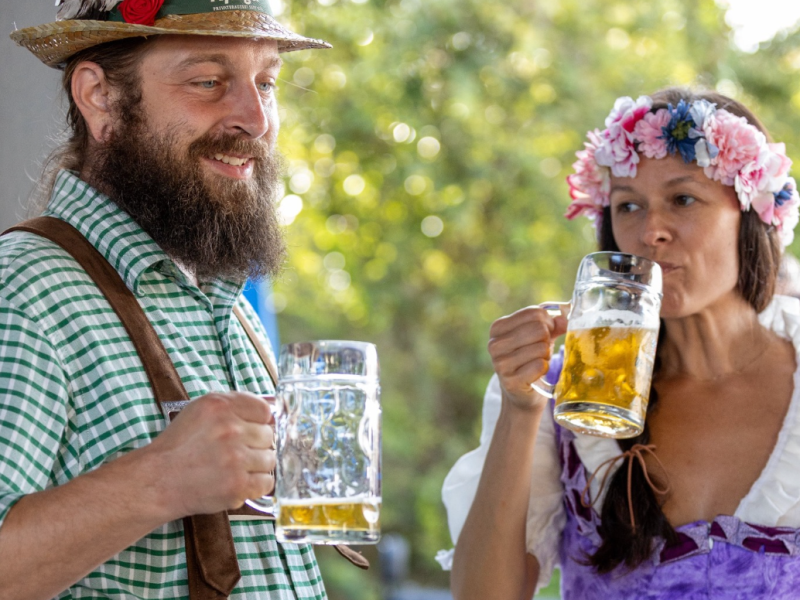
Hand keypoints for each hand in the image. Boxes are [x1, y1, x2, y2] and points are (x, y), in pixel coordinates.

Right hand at [148, 392, 275, 517]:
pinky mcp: (237, 485)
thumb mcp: (200, 411)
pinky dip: (256, 484)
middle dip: (255, 445)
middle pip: (268, 435)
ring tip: (234, 468)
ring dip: (256, 465)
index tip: (249, 431)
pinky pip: (267, 482)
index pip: (264, 410)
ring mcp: (235, 459)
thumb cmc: (179, 446)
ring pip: (270, 459)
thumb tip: (271, 414)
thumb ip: (234, 406)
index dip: (258, 422)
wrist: (157, 481)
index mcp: (220, 406)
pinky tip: (238, 482)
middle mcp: (230, 429)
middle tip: (235, 453)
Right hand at [488, 305, 567, 410]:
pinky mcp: (510, 381)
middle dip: (547, 340)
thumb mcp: (538, 335)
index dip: (548, 322)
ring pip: (541, 348)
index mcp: (498, 327)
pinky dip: (544, 368)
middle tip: (542, 350)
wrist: (522, 393)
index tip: (547, 332)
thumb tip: (566, 312)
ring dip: (546, 355)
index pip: (534, 313)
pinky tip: (536, 373)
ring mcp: (500, 363)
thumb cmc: (530, 358)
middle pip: (539, 329)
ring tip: (537, 361)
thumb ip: (553, 321)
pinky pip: (540, 365)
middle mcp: (494, 344)